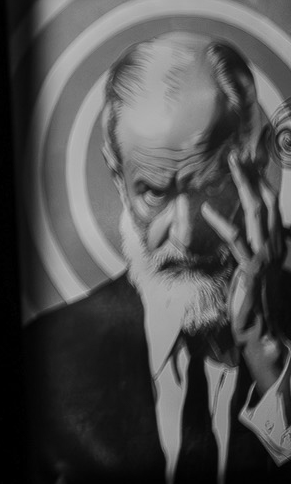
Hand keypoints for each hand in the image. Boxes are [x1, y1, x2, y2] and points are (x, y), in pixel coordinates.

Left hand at [201, 157, 286, 391]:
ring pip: (254, 214)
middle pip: (264, 204)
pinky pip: (236, 241)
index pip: (270, 208)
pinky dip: (221, 223)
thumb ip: (249, 247)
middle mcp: (275, 246)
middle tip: (236, 155)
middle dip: (252, 178)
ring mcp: (265, 256)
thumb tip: (237, 229)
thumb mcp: (252, 268)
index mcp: (276, 243)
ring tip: (228, 168)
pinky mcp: (251, 268)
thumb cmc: (253, 299)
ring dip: (243, 188)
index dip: (261, 185)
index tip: (248, 164)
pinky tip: (206, 210)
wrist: (261, 328)